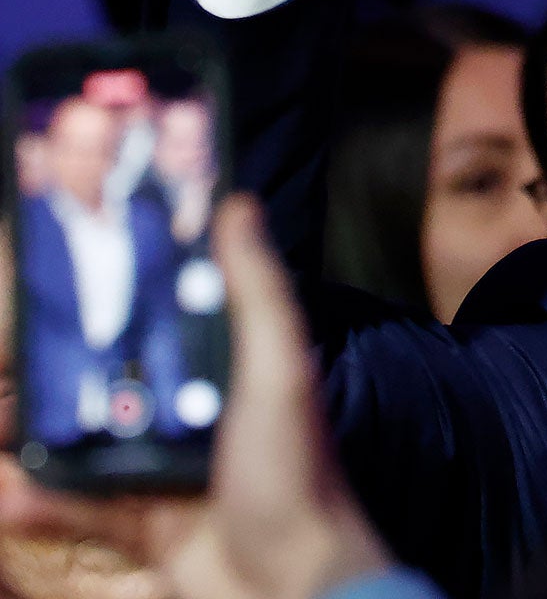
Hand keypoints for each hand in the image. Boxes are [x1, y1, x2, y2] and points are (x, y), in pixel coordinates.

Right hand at [0, 197, 392, 598]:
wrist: (292, 588)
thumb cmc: (297, 476)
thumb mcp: (280, 371)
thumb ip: (256, 292)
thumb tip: (237, 205)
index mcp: (226, 367)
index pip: (160, 316)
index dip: (111, 293)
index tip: (54, 272)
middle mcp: (191, 411)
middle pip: (104, 377)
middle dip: (48, 369)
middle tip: (1, 351)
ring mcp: (161, 467)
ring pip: (77, 440)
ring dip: (27, 433)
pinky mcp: (138, 522)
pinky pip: (74, 506)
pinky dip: (37, 500)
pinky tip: (6, 494)